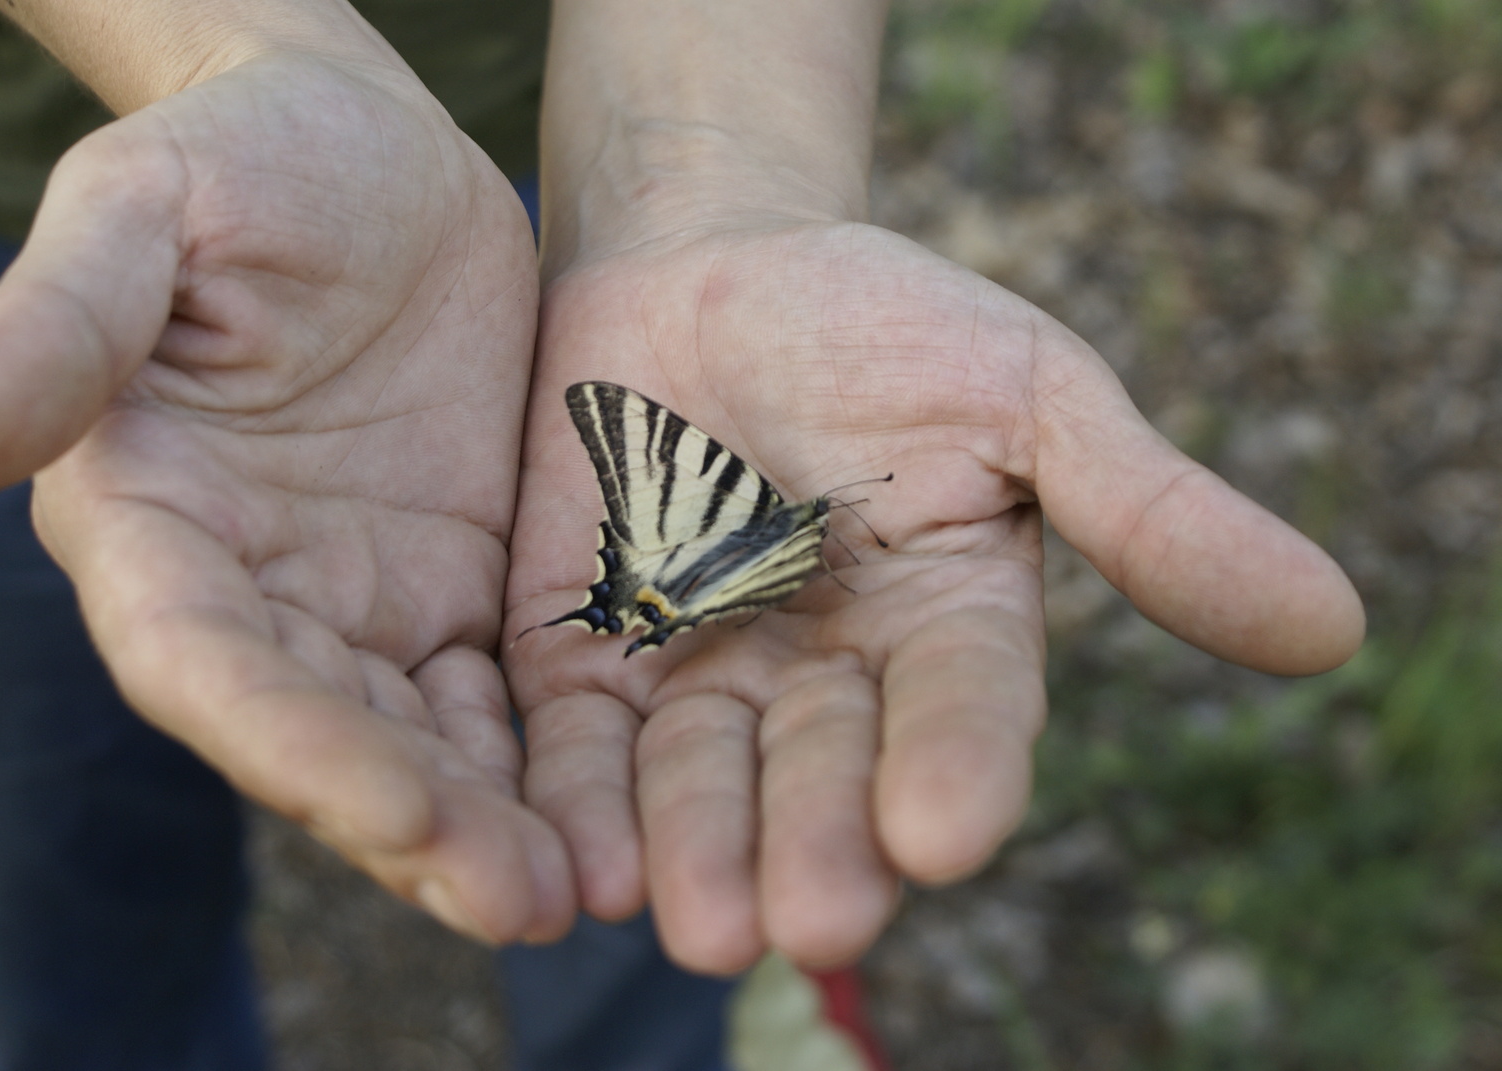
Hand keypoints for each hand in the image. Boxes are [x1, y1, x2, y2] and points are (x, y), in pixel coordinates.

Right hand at [0, 51, 573, 944]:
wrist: (371, 150)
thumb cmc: (243, 159)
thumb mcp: (144, 212)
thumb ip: (56, 333)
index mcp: (152, 520)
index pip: (206, 662)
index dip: (294, 743)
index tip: (403, 808)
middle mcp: (251, 586)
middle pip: (322, 735)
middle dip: (414, 825)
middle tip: (524, 903)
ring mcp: (360, 597)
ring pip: (418, 740)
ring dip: (487, 826)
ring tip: (577, 895)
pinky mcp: (455, 585)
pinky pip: (498, 693)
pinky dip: (541, 760)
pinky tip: (606, 813)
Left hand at [504, 220, 1363, 971]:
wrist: (705, 260)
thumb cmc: (882, 318)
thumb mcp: (1027, 390)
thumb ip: (1148, 509)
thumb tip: (1336, 628)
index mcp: (946, 626)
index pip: (962, 710)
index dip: (956, 766)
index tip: (943, 831)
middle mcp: (827, 676)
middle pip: (824, 772)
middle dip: (816, 842)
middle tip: (808, 919)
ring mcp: (700, 669)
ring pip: (700, 777)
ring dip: (696, 847)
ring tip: (692, 921)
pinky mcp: (585, 653)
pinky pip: (578, 739)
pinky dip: (579, 799)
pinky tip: (580, 863)